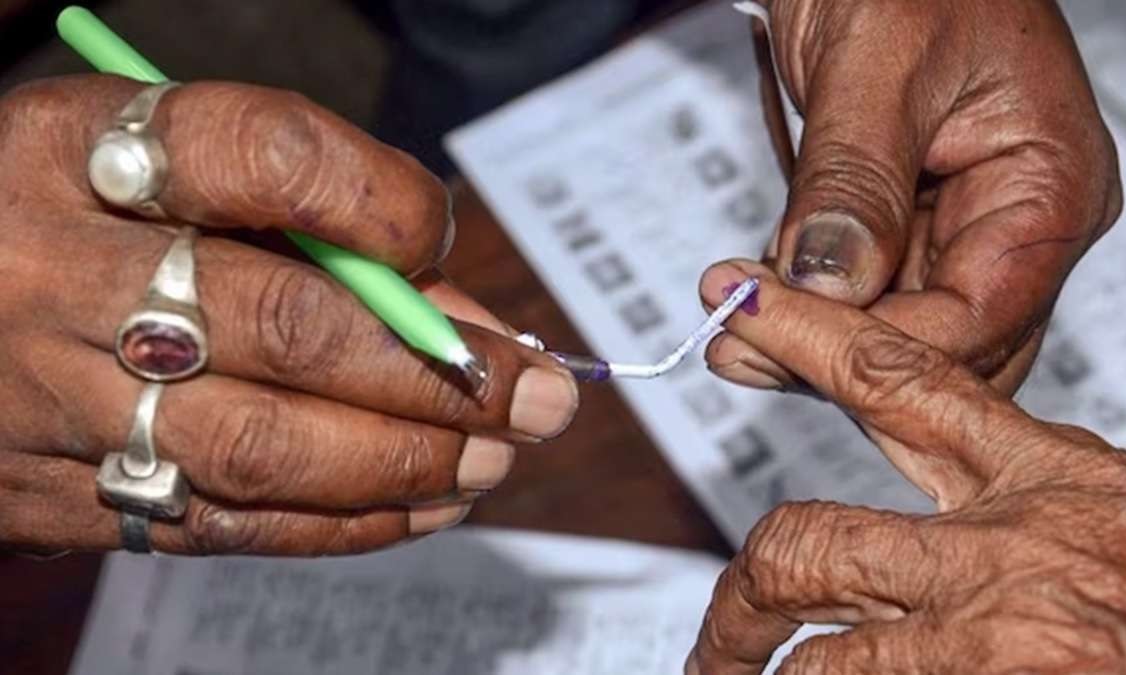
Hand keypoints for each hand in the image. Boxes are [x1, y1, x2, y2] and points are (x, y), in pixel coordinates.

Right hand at [0, 76, 577, 555]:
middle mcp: (55, 276)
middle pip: (286, 326)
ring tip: (496, 456)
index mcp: (79, 154)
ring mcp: (50, 399)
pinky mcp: (55, 498)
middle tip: (539, 395)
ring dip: (409, 460)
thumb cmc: (69, 224)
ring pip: (262, 446)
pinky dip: (345, 522)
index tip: (439, 233)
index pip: (262, 156)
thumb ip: (305, 221)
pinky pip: (222, 523)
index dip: (378, 201)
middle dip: (441, 371)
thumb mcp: (156, 171)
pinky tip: (424, 505)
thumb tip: (463, 313)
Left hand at [687, 262, 1125, 673]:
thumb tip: (971, 503)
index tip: (738, 298)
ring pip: (820, 656)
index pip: (894, 378)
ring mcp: (988, 639)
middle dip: (746, 590)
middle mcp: (1001, 552)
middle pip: (810, 544)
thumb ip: (1040, 498)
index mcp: (1045, 477)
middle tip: (719, 635)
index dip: (803, 332)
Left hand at [711, 0, 1122, 394]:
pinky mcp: (910, 225)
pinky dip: (812, 308)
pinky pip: (868, 295)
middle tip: (741, 345)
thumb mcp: (877, 66)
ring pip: (900, 330)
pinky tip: (756, 302)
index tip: (772, 337)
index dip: (872, 345)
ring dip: (815, 339)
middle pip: (945, 343)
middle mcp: (1019, 222)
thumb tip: (832, 286)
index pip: (975, 318)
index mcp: (1050, 187)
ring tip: (732, 330)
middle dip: (842, 358)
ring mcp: (964, 227)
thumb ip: (856, 180)